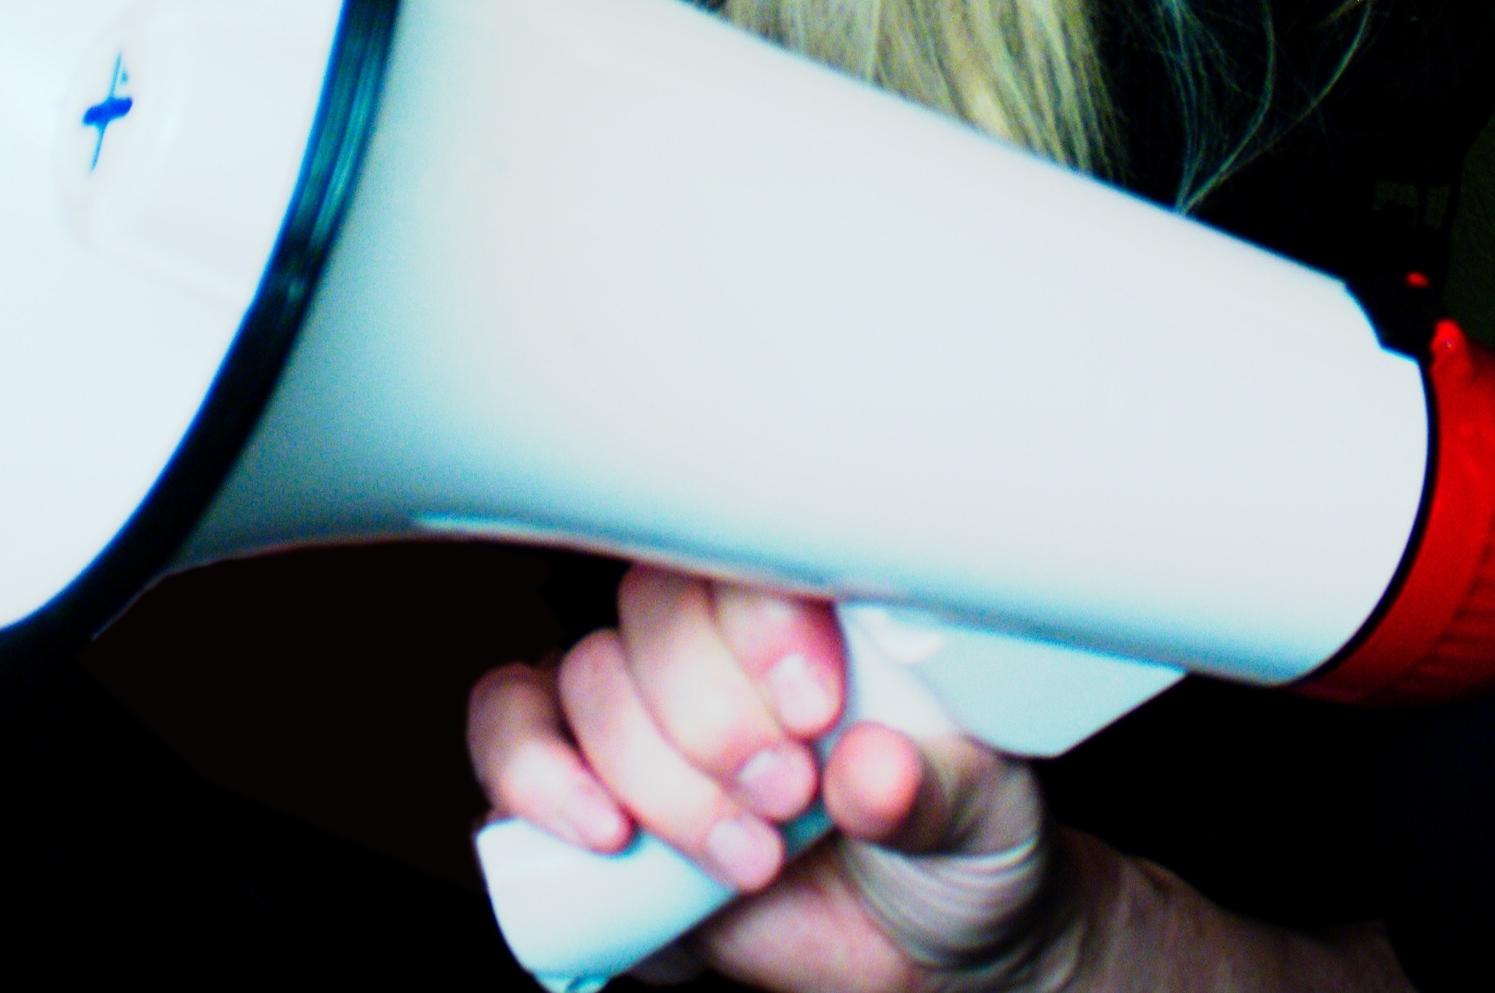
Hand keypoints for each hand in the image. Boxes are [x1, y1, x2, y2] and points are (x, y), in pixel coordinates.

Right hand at [470, 569, 1063, 990]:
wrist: (924, 947)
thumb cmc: (963, 843)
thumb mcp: (980, 817)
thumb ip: (934, 790)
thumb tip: (874, 768)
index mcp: (828, 599)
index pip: (751, 546)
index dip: (762, 624)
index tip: (818, 711)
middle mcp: (730, 632)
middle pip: (656, 613)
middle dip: (712, 722)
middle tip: (789, 797)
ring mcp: (651, 698)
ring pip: (589, 678)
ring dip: (655, 774)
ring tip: (749, 853)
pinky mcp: (590, 774)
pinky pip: (514, 730)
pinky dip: (535, 773)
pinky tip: (603, 831)